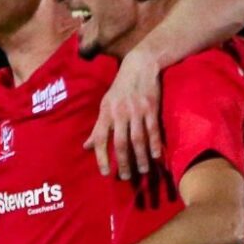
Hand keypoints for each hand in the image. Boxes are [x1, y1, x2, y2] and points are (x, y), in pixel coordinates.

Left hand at [88, 49, 162, 179]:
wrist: (140, 65)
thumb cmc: (120, 88)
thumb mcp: (105, 105)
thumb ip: (98, 127)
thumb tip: (86, 146)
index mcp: (106, 113)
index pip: (101, 139)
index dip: (101, 157)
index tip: (104, 173)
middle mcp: (120, 113)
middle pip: (121, 143)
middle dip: (123, 162)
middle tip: (125, 177)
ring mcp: (137, 110)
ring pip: (138, 139)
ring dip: (140, 157)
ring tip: (142, 171)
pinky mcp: (151, 107)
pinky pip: (153, 129)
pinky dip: (155, 143)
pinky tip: (156, 156)